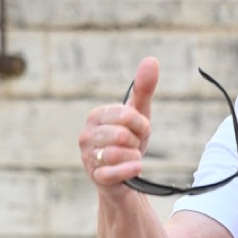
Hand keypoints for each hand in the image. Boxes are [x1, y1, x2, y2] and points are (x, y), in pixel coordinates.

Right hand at [78, 56, 159, 191]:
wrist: (127, 174)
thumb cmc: (131, 140)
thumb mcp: (139, 114)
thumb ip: (144, 88)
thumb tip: (152, 60)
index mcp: (95, 116)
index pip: (125, 115)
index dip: (140, 124)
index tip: (140, 129)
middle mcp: (86, 135)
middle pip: (122, 135)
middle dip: (136, 142)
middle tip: (133, 146)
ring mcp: (88, 157)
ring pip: (119, 153)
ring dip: (134, 156)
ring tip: (131, 157)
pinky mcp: (96, 177)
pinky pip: (115, 173)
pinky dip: (131, 170)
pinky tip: (136, 168)